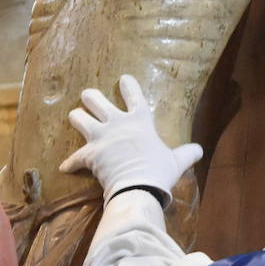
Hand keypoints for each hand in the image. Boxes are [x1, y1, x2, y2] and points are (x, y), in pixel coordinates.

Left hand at [59, 74, 202, 202]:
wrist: (138, 187)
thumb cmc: (159, 170)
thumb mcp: (177, 161)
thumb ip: (187, 153)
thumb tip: (200, 150)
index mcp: (139, 120)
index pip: (134, 95)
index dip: (128, 85)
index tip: (123, 78)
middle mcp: (117, 123)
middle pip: (95, 100)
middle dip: (91, 97)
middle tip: (89, 97)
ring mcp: (100, 137)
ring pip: (79, 118)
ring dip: (77, 117)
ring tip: (75, 116)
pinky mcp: (89, 154)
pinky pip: (75, 157)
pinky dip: (71, 163)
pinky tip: (64, 167)